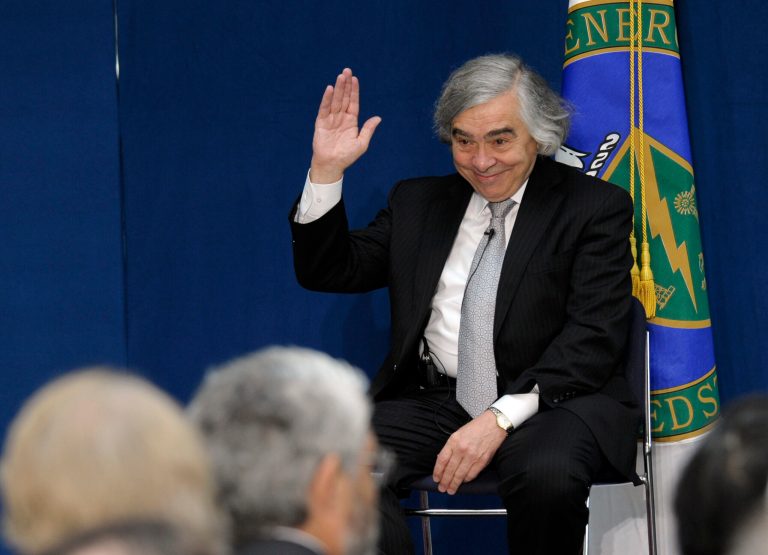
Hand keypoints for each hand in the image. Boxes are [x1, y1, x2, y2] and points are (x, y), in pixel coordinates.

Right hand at [310, 68, 381, 183]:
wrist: (332, 165)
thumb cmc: (347, 156)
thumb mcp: (361, 143)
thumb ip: (368, 129)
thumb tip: (378, 118)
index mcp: (351, 121)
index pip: (353, 102)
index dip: (354, 91)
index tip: (355, 79)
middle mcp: (341, 117)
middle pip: (344, 98)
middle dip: (345, 84)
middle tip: (347, 71)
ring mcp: (331, 119)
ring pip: (335, 100)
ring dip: (337, 88)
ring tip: (340, 76)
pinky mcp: (321, 123)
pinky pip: (324, 109)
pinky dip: (326, 99)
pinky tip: (329, 89)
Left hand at [432, 410, 506, 494]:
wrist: (493, 425)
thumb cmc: (475, 428)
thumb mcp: (458, 433)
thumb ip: (450, 447)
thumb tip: (442, 461)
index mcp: (454, 441)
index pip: (442, 460)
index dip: (438, 471)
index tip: (436, 478)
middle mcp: (462, 449)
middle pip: (450, 470)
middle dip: (445, 481)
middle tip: (442, 489)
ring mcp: (473, 456)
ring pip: (460, 475)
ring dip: (454, 484)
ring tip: (451, 490)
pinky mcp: (482, 461)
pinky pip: (472, 474)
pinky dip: (466, 480)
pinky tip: (462, 482)